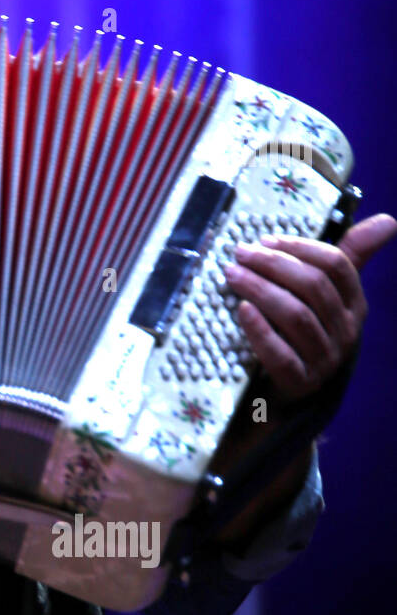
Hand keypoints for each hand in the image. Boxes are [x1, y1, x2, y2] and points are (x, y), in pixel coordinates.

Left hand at [223, 212, 395, 402]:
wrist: (286, 394)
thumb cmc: (303, 334)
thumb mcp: (326, 296)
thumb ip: (349, 257)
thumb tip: (390, 220)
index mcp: (355, 306)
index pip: (337, 265)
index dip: (300, 247)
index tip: (264, 240)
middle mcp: (346, 332)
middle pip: (313, 287)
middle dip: (273, 264)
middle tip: (240, 254)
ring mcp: (325, 361)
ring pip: (296, 316)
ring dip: (261, 289)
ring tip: (232, 275)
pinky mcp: (300, 384)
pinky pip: (280, 354)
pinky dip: (260, 330)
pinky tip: (242, 310)